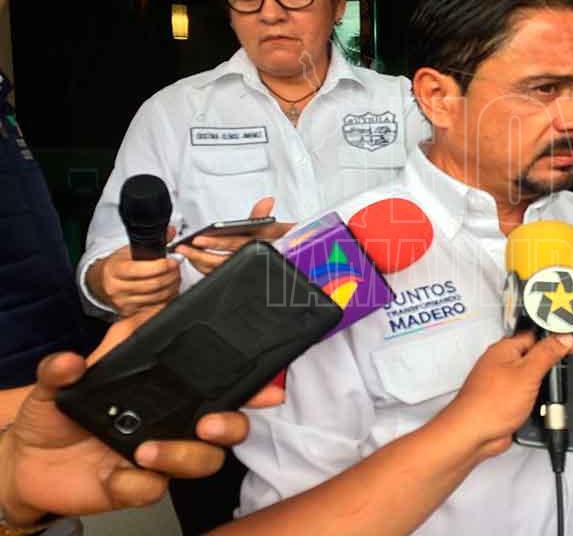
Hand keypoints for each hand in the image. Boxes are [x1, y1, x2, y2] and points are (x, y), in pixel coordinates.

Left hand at [0, 310, 283, 525]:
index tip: (269, 386)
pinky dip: (137, 483)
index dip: (251, 385)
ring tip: (146, 450)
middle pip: (228, 426)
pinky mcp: (136, 486)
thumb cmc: (59, 413)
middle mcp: (175, 422)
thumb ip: (65, 366)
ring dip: (183, 455)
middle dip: (231, 424)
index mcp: (168, 389)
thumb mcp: (58, 380)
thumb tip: (72, 360)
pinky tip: (117, 476)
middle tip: (209, 421)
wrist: (27, 461)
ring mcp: (160, 455)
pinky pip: (152, 489)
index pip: (219, 383)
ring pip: (202, 461)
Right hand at [87, 226, 180, 315]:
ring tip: (176, 276)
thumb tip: (170, 231)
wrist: (102, 282)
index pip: (142, 270)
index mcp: (115, 270)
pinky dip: (167, 298)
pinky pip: (155, 307)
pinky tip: (170, 289)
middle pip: (153, 284)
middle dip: (171, 275)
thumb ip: (152, 241)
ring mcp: (123, 302)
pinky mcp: (130, 312)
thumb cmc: (118, 264)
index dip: (162, 265)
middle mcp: (117, 288)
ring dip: (172, 286)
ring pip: (157, 297)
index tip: (174, 260)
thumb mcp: (130, 250)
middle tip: (178, 268)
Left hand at [177, 197, 294, 274]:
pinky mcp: (236, 275)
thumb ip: (263, 215)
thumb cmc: (280, 244)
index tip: (199, 240)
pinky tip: (195, 261)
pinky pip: (218, 275)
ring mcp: (243, 270)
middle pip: (221, 262)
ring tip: (185, 253)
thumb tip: (267, 201)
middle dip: (199, 256)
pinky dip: (204, 268)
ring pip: (218, 271)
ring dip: (199, 263)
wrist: (289, 259)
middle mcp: (249, 261)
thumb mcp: (273, 227)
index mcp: (258, 248)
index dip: (216, 244)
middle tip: (183, 249)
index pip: (236, 245)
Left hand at [438, 332, 572, 459]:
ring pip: (530, 377)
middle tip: (559, 370)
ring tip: (546, 392)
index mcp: (505, 349)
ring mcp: (502, 383)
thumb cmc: (489, 403)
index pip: (535, 335)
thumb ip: (547, 354)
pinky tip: (537, 405)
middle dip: (548, 364)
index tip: (570, 346)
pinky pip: (525, 394)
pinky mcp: (504, 400)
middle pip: (533, 356)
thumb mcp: (527, 374)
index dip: (554, 339)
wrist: (473, 434)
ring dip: (541, 385)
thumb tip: (562, 338)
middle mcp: (501, 363)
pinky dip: (534, 399)